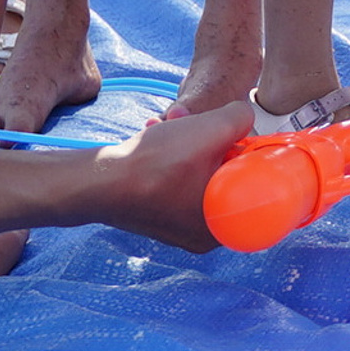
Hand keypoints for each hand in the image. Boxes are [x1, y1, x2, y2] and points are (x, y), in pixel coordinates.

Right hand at [86, 101, 248, 252]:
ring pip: (196, 171)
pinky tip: (155, 133)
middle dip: (209, 139)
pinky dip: (169, 153)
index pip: (249, 180)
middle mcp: (202, 233)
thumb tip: (245, 117)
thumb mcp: (213, 128)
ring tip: (170, 121)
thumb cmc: (157, 162)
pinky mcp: (157, 213)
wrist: (99, 182)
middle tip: (194, 121)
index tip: (227, 130)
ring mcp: (178, 225)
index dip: (242, 147)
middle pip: (222, 173)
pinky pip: (175, 178)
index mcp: (223, 226)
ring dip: (186, 139)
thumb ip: (242, 118)